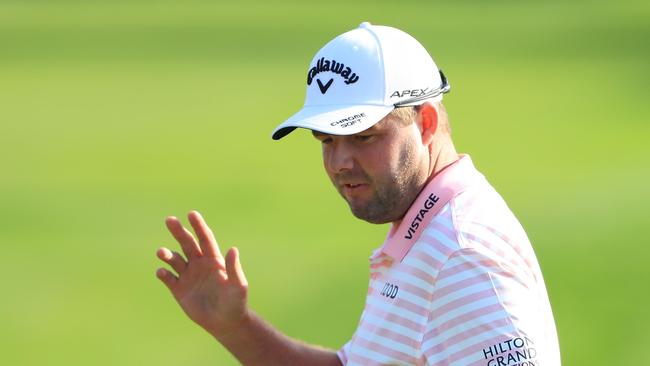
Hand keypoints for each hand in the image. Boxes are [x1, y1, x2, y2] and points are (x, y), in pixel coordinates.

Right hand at [156, 210, 248, 338]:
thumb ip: (234, 268)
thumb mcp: (238, 285)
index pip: (205, 238)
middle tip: (170, 220)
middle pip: (187, 243)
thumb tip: (233, 249)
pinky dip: (163, 273)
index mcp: (213, 260)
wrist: (225, 322)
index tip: (191, 214)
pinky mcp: (178, 290)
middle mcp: (199, 264)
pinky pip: (168, 278)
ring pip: (174, 259)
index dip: (198, 226)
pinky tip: (162, 272)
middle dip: (178, 232)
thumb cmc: (235, 302)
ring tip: (161, 252)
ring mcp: (187, 276)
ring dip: (167, 254)